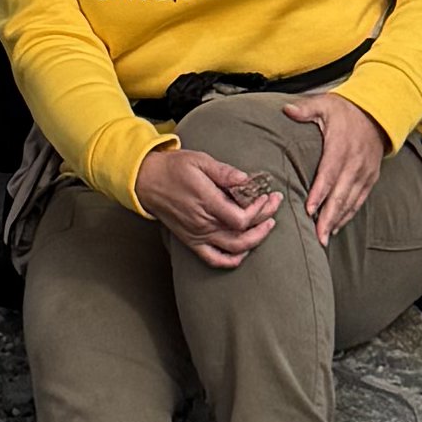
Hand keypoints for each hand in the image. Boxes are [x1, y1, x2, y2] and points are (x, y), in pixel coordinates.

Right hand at [134, 137, 282, 268]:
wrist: (147, 181)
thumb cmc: (174, 168)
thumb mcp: (200, 161)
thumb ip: (225, 172)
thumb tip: (247, 179)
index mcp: (206, 203)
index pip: (242, 218)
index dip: (259, 210)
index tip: (265, 196)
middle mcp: (203, 223)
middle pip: (243, 234)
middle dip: (264, 222)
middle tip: (274, 206)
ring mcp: (197, 236)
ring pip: (233, 249)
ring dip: (255, 240)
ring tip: (267, 226)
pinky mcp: (192, 241)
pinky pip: (214, 259)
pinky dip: (232, 260)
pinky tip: (244, 251)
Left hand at [284, 91, 387, 239]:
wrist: (377, 114)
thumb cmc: (345, 111)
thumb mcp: (325, 104)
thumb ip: (306, 109)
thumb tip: (286, 110)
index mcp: (341, 146)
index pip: (329, 173)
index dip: (319, 193)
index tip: (309, 209)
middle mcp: (355, 162)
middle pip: (341, 194)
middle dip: (328, 216)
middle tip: (317, 236)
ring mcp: (365, 172)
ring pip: (351, 201)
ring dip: (337, 220)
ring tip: (324, 237)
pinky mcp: (370, 178)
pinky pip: (359, 200)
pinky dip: (348, 214)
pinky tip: (336, 226)